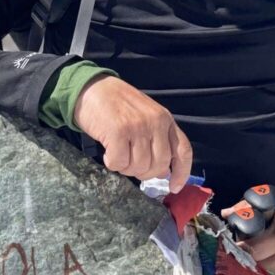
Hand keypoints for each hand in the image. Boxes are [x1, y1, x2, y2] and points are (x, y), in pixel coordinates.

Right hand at [73, 75, 192, 192]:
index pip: (183, 151)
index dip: (181, 173)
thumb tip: (164, 172)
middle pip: (159, 165)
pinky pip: (120, 162)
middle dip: (144, 173)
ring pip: (139, 167)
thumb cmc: (117, 104)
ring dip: (126, 168)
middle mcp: (155, 122)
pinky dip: (112, 163)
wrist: (91, 87)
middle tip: (130, 165)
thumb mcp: (145, 116)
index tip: (174, 187)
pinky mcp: (118, 132)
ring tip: (117, 155)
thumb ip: (157, 140)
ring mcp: (137, 127)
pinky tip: (108, 153)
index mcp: (165, 119)